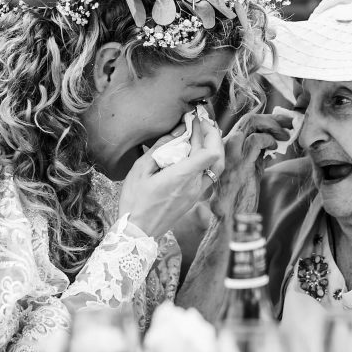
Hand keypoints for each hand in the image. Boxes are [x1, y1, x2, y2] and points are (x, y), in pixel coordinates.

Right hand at [119, 117, 223, 237]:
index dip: (208, 132)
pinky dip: (208, 160)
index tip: (197, 120)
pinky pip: (209, 175)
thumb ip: (162, 147)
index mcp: (182, 176)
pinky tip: (197, 152)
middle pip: (216, 156)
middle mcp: (195, 185)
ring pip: (217, 166)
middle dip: (212, 135)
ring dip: (213, 147)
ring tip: (202, 134)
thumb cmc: (135, 201)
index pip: (210, 152)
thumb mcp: (141, 169)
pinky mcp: (195, 198)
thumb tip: (178, 130)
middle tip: (201, 122)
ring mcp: (197, 193)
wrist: (138, 231)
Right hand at [211, 112, 291, 218]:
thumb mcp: (249, 170)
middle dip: (273, 118)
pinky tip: (275, 147)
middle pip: (248, 119)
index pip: (246, 123)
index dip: (267, 119)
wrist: (231, 216)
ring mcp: (231, 153)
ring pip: (250, 122)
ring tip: (285, 134)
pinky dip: (268, 139)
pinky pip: (255, 140)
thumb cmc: (240, 197)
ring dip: (273, 125)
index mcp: (228, 147)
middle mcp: (226, 146)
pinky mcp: (239, 162)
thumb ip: (257, 155)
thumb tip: (271, 143)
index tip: (282, 121)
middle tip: (289, 122)